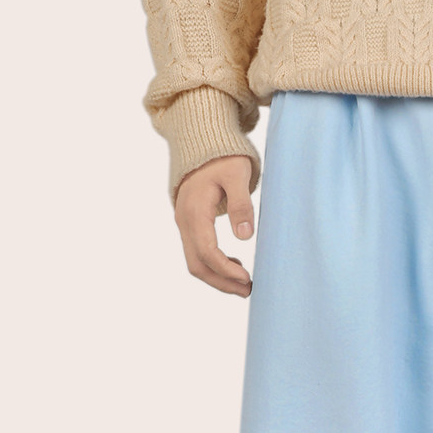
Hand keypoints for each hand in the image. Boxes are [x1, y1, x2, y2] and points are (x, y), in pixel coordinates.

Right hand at [173, 155, 256, 296]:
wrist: (202, 142)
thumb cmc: (223, 156)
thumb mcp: (237, 175)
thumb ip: (241, 205)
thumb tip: (245, 236)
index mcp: (195, 210)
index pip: (207, 251)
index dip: (226, 270)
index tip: (247, 279)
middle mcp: (184, 220)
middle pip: (197, 264)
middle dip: (221, 282)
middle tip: (248, 290)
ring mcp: (184, 223)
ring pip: (195, 261)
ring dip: (218, 277)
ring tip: (244, 284)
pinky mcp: (189, 223)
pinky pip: (197, 251)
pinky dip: (214, 265)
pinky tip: (235, 265)